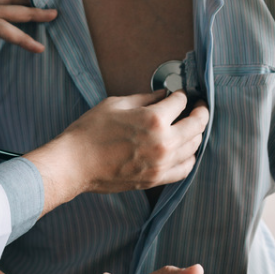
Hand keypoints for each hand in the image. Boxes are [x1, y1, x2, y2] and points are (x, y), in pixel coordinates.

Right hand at [24, 91, 208, 214]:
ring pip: (194, 147)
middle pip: (196, 124)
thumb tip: (163, 96)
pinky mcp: (155, 179)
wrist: (74, 164)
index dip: (182, 95)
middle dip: (200, 112)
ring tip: (192, 127)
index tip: (180, 94)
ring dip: (196, 134)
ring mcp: (161, 164)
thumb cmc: (90, 132)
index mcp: (153, 119)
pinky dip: (190, 158)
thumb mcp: (116, 104)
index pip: (181, 102)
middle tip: (198, 107)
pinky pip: (184, 169)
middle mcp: (163, 142)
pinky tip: (185, 151)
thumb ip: (145, 99)